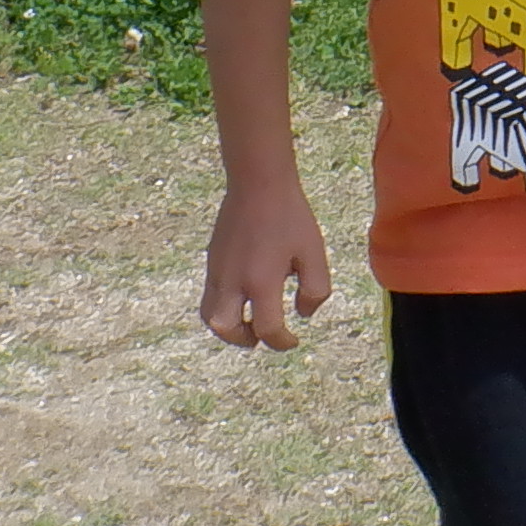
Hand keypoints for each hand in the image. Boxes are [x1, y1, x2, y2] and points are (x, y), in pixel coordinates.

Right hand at [202, 178, 332, 348]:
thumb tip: (303, 315)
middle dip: (245, 339)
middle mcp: (234, 280)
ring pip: (210, 315)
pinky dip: (224, 308)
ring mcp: (218, 270)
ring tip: (249, 322)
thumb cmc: (290, 216)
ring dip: (229, 328)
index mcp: (262, 281)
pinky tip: (245, 297)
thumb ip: (315, 290)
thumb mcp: (315, 253)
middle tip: (263, 335)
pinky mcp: (212, 260)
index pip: (267, 329)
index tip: (293, 340)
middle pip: (226, 328)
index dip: (282, 342)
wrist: (258, 182)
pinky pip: (210, 296)